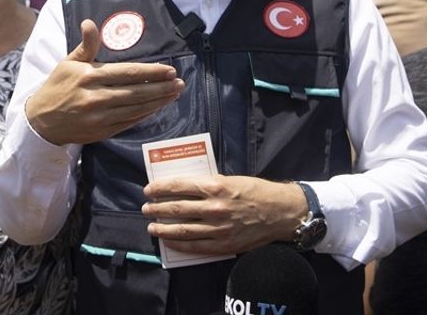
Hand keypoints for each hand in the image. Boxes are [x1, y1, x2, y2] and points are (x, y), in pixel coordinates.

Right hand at [25, 19, 181, 145]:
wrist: (41, 122)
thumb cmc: (57, 87)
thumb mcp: (68, 62)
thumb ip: (86, 45)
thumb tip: (90, 23)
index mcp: (88, 77)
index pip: (126, 73)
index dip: (150, 72)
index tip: (168, 70)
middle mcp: (96, 97)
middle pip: (136, 92)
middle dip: (161, 87)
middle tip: (179, 82)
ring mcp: (100, 117)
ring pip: (136, 109)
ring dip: (159, 101)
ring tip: (175, 93)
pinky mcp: (103, 131)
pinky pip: (130, 122)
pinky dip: (146, 114)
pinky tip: (157, 107)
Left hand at [142, 176, 306, 255]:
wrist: (280, 212)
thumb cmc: (256, 192)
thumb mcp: (231, 179)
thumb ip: (208, 184)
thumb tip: (183, 187)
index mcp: (216, 186)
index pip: (179, 186)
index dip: (160, 188)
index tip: (149, 189)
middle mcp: (215, 207)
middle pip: (176, 208)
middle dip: (157, 208)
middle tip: (146, 208)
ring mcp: (219, 228)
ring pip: (182, 230)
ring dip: (163, 228)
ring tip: (152, 226)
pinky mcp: (224, 244)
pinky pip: (195, 246)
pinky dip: (179, 244)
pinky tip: (169, 241)